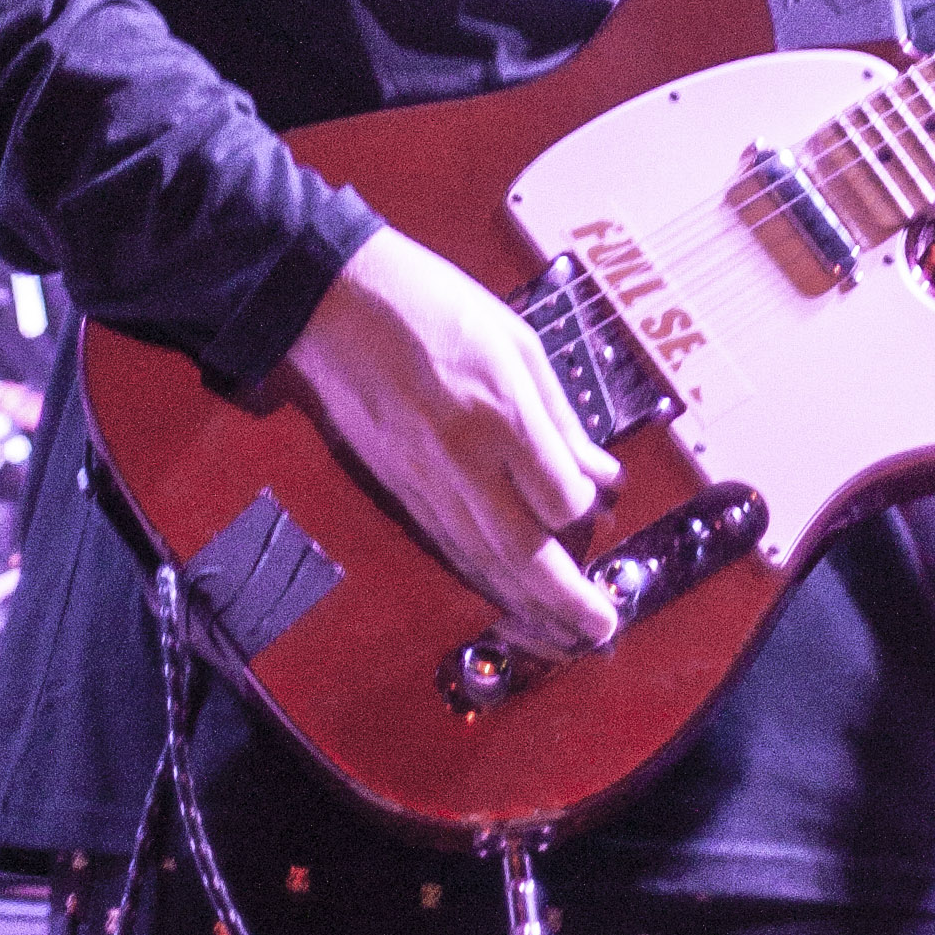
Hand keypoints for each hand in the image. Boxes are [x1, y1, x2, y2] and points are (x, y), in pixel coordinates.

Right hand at [285, 230, 621, 659]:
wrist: (333, 301)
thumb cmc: (430, 304)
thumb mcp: (516, 342)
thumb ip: (561, 417)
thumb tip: (601, 474)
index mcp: (500, 413)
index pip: (559, 496)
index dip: (584, 507)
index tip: (595, 498)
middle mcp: (463, 461)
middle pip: (523, 553)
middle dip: (566, 599)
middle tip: (600, 628)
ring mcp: (424, 482)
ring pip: (483, 563)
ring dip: (527, 605)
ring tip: (564, 632)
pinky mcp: (398, 491)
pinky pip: (448, 548)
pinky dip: (482, 580)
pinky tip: (505, 598)